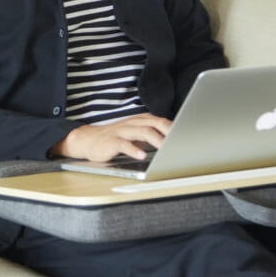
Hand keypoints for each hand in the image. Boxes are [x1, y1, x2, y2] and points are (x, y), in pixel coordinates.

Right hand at [50, 113, 172, 161]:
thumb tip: (174, 142)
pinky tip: (141, 155)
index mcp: (140, 121)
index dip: (175, 128)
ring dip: (156, 140)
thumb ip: (152, 135)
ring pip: (142, 132)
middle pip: (155, 123)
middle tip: (180, 142)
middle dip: (168, 131)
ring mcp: (122, 131)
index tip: (188, 136)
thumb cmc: (115, 139)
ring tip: (166, 149)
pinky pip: (124, 144)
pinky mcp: (111, 141)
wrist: (87, 140)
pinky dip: (134, 149)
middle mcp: (132, 123)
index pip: (161, 121)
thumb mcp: (135, 135)